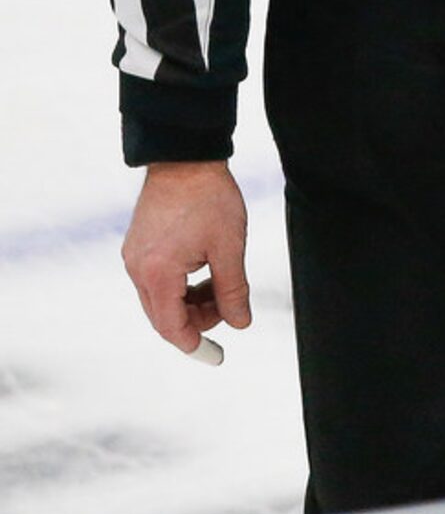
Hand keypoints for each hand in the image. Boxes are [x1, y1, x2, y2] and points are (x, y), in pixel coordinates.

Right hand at [121, 160, 251, 355]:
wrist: (185, 158)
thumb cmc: (209, 198)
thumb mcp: (229, 247)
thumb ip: (233, 290)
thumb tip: (240, 322)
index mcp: (157, 274)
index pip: (171, 327)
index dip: (194, 343)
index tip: (214, 355)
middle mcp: (137, 269)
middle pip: (163, 315)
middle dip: (197, 318)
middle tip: (229, 307)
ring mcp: (134, 256)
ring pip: (160, 298)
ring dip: (190, 300)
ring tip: (221, 283)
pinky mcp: (138, 245)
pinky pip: (157, 279)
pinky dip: (180, 284)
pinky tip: (205, 269)